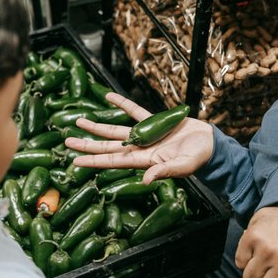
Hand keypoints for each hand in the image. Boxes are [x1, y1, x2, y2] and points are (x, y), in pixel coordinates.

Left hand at [64, 92, 212, 183]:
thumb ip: (164, 172)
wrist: (210, 145)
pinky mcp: (154, 122)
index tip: (74, 160)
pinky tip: (108, 97)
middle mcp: (139, 149)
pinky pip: (134, 111)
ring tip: (79, 121)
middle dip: (87, 144)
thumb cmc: (198, 159)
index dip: (93, 160)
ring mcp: (145, 135)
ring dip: (97, 127)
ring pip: (115, 130)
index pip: (112, 161)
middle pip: (107, 146)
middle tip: (66, 141)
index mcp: (143, 161)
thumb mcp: (183, 167)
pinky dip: (121, 104)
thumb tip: (146, 179)